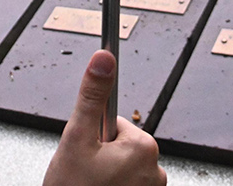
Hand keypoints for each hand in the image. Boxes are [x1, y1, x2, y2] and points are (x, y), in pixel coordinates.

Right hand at [43, 50, 163, 185]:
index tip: (85, 154)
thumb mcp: (76, 139)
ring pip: (121, 170)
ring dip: (104, 177)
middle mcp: (156, 171)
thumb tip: (104, 58)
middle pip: (118, 148)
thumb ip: (91, 96)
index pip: (113, 124)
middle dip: (98, 158)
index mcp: (143, 148)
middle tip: (82, 175)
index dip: (92, 138)